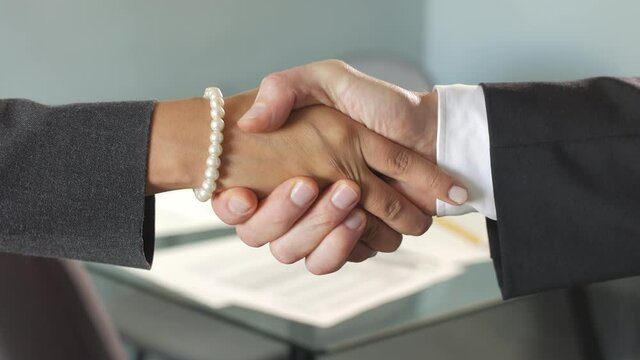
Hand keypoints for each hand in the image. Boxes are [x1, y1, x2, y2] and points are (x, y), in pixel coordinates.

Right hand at [147, 89, 459, 272]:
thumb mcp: (328, 79)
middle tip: (309, 185)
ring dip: (316, 232)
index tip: (243, 196)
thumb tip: (249, 123)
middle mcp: (291, 199)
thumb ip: (284, 88)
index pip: (233, 200)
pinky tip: (360, 222)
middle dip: (283, 214)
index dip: (230, 207)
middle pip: (260, 232)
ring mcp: (318, 222)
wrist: (428, 134)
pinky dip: (344, 247)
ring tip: (348, 208)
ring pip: (292, 251)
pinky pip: (329, 260)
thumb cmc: (379, 104)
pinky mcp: (346, 240)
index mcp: (277, 164)